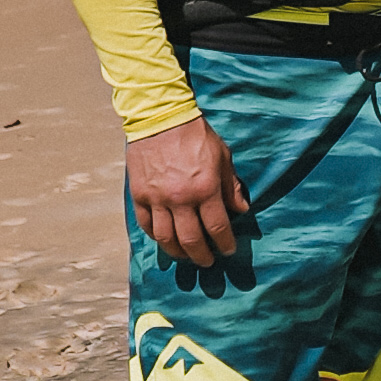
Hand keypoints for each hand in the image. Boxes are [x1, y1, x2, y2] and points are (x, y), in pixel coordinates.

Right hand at [127, 112, 250, 267]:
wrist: (160, 118)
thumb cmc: (196, 136)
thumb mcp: (223, 157)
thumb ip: (231, 186)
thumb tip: (241, 209)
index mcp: (205, 189)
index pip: (217, 227)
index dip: (224, 243)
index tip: (228, 250)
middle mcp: (181, 199)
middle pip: (191, 240)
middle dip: (201, 255)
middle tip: (207, 262)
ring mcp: (157, 199)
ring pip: (166, 238)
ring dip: (178, 252)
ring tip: (186, 256)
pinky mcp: (139, 195)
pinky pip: (146, 224)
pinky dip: (156, 236)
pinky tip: (164, 239)